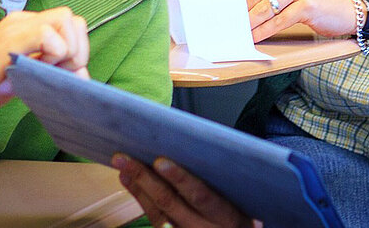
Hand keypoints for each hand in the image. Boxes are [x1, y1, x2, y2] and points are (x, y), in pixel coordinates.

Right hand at [0, 6, 89, 152]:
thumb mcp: (22, 78)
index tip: (66, 73)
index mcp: (25, 27)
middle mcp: (22, 21)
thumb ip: (50, 73)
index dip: (76, 48)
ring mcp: (14, 27)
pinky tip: (36, 71)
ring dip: (67, 50)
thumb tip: (83, 75)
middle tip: (62, 73)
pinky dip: (54, 54)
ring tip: (49, 72)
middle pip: (71, 18)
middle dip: (77, 48)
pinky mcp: (8, 40)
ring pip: (65, 20)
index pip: (69, 24)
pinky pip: (47, 34)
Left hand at [114, 154, 255, 227]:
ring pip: (158, 213)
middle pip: (171, 203)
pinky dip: (140, 199)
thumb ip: (224, 180)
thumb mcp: (245, 201)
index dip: (180, 178)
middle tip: (126, 158)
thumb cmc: (242, 216)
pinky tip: (130, 182)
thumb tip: (196, 148)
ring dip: (138, 187)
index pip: (201, 196)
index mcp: (229, 217)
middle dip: (146, 178)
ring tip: (123, 166)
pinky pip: (155, 220)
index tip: (160, 161)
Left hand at [237, 0, 367, 41]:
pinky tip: (255, 37)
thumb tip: (237, 0)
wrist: (347, 4)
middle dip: (239, 11)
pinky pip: (279, 21)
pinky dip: (264, 31)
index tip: (222, 7)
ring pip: (265, 8)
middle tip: (226, 23)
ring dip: (249, 23)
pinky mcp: (308, 5)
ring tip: (238, 32)